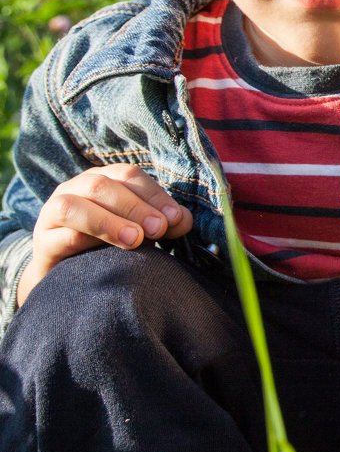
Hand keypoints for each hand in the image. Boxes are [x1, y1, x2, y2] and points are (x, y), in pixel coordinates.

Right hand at [19, 164, 192, 305]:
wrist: (72, 277)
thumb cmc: (113, 244)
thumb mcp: (141, 229)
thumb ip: (163, 222)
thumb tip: (184, 220)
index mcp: (104, 179)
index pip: (129, 175)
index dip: (154, 195)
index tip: (175, 218)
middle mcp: (76, 189)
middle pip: (103, 185)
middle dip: (136, 207)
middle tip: (158, 229)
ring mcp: (53, 213)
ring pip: (73, 206)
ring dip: (107, 221)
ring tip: (134, 240)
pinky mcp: (42, 242)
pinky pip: (59, 236)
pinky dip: (84, 240)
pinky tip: (103, 252)